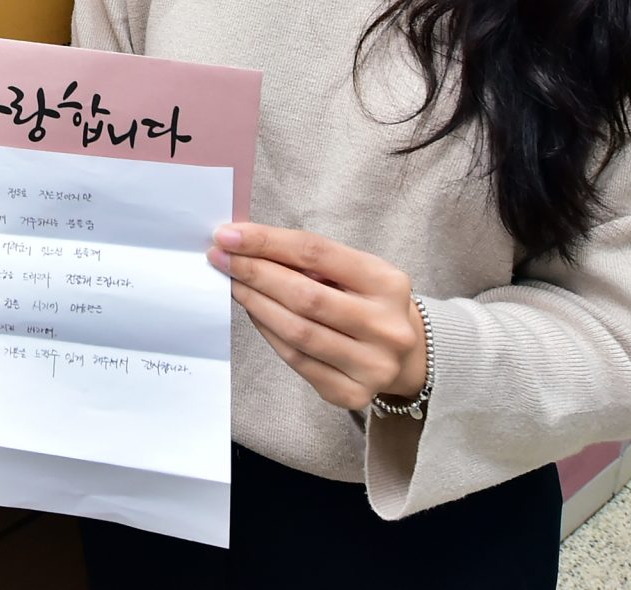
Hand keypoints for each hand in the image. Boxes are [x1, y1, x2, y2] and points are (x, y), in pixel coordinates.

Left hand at [208, 223, 425, 411]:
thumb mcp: (356, 272)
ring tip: (233, 284)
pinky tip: (254, 313)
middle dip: (255, 273)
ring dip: (256, 304)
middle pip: (305, 296)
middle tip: (222, 259)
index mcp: (388, 283)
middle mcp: (386, 327)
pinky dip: (268, 333)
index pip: (317, 253)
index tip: (230, 235)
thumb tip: (247, 247)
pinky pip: (297, 360)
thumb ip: (311, 261)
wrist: (408, 356)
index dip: (268, 242)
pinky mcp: (351, 394)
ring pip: (297, 332)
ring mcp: (371, 365)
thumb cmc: (370, 303)